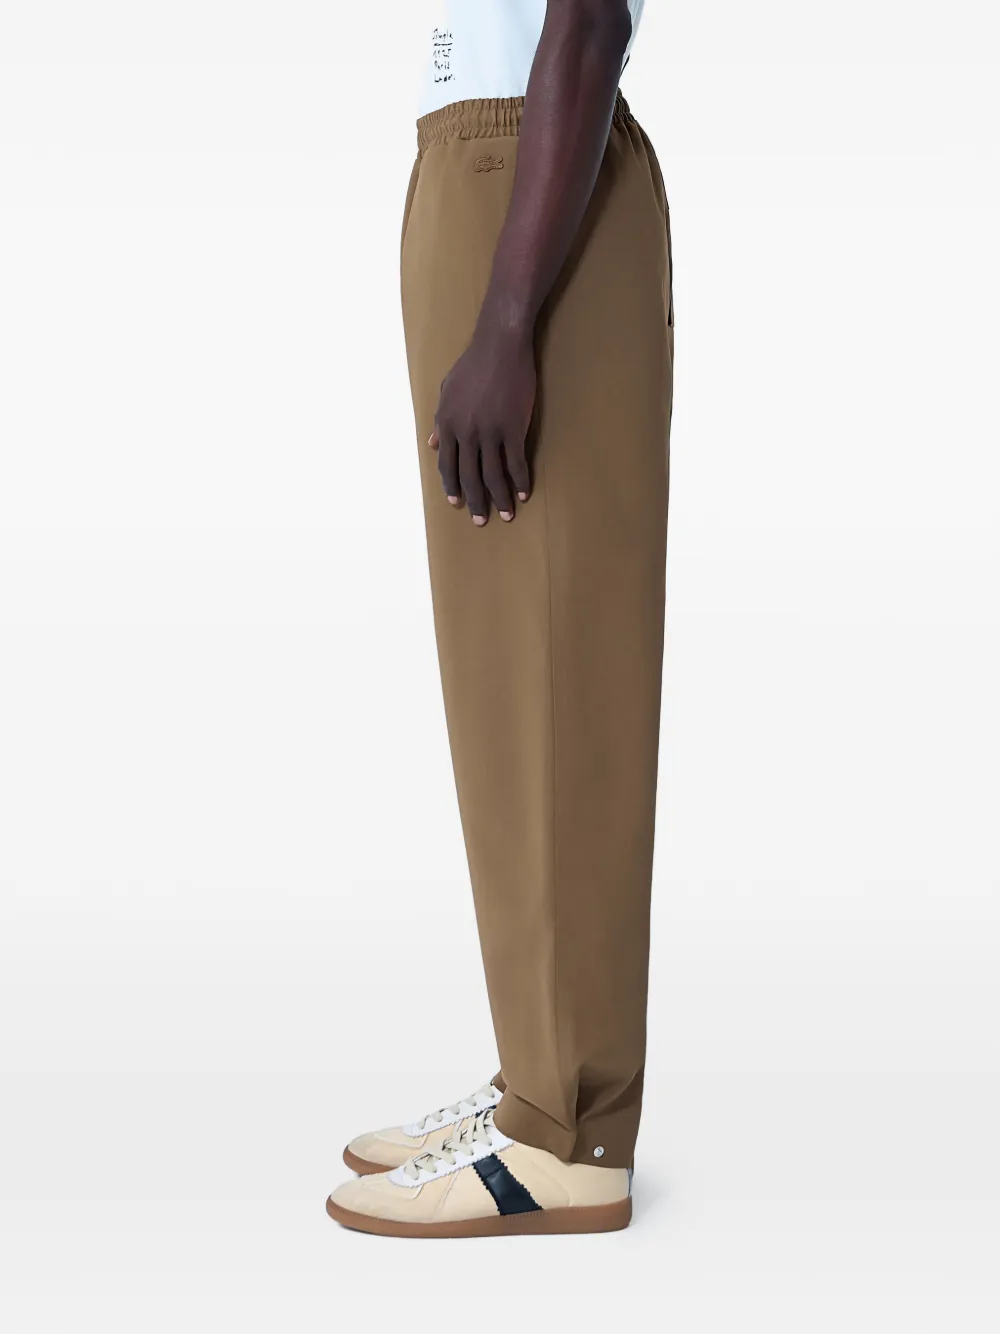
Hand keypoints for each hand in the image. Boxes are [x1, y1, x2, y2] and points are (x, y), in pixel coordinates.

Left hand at [429, 319, 534, 524]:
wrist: (499, 345)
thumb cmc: (473, 365)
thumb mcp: (446, 391)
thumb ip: (440, 421)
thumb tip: (433, 445)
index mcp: (447, 424)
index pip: (447, 465)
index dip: (452, 487)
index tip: (457, 504)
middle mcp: (465, 432)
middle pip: (469, 477)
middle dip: (475, 502)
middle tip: (481, 521)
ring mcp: (489, 431)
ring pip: (492, 475)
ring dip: (500, 498)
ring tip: (506, 515)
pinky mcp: (512, 428)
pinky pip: (515, 462)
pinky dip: (520, 480)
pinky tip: (524, 493)